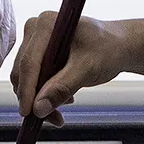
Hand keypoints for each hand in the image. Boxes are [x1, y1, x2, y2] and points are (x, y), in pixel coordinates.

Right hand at [9, 12, 131, 125]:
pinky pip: (32, 77)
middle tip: (52, 118)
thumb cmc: (108, 50)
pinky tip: (63, 99)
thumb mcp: (87, 69)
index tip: (27, 112)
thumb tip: (38, 108)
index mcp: (46, 25)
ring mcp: (36, 40)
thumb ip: (62, 87)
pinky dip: (43, 93)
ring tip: (60, 112)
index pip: (29, 61)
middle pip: (24, 71)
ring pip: (26, 77)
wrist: (119, 46)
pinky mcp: (39, 52)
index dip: (27, 89)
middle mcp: (36, 30)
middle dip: (35, 98)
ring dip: (39, 98)